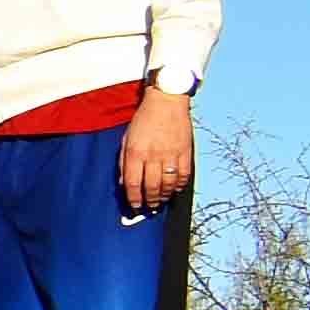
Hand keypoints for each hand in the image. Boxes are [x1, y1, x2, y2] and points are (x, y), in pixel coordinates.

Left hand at [121, 85, 197, 215]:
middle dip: (150, 201)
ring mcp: (171, 154)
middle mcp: (153, 155)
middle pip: (152, 187)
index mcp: (135, 153)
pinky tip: (176, 189)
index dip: (134, 199)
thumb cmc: (143, 121)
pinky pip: (184, 175)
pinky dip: (180, 185)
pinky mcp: (185, 151)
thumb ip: (124, 163)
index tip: (135, 206)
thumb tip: (125, 184)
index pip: (133, 184)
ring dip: (165, 196)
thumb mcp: (126, 140)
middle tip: (150, 207)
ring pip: (169, 184)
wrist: (166, 101)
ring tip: (162, 200)